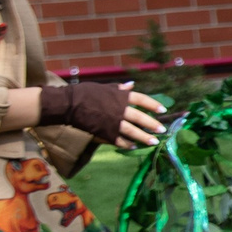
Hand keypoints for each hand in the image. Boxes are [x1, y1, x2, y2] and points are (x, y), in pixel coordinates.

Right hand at [35, 82, 166, 149]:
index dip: (153, 105)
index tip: (163, 110)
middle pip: (140, 118)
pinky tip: (134, 146)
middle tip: (162, 130)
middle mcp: (120, 109)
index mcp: (120, 96)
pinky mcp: (105, 132)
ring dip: (144, 137)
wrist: (68, 104)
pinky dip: (127, 144)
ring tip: (154, 142)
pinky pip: (119, 140)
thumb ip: (119, 88)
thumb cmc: (85, 92)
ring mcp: (113, 122)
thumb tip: (132, 85)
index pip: (142, 100)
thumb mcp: (104, 87)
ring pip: (133, 131)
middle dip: (153, 124)